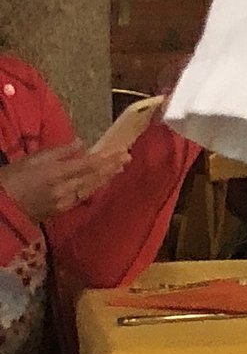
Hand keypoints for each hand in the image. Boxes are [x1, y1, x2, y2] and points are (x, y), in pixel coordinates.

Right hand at [1, 141, 115, 221]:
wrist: (1, 209)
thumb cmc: (11, 179)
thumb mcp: (32, 159)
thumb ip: (59, 152)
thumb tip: (81, 143)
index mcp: (56, 173)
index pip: (89, 164)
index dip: (107, 157)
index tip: (121, 150)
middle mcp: (64, 188)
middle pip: (94, 176)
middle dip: (111, 166)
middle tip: (127, 157)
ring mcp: (65, 201)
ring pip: (91, 187)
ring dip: (106, 177)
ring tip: (119, 167)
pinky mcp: (62, 210)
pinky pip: (83, 197)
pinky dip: (94, 187)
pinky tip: (101, 182)